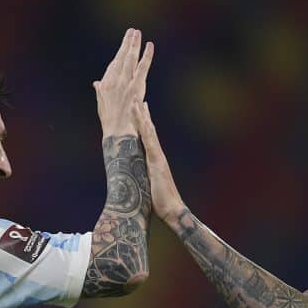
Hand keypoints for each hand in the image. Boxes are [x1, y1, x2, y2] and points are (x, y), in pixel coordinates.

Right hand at [94, 28, 153, 136]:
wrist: (117, 132)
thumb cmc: (111, 122)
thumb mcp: (102, 104)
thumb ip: (100, 91)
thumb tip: (96, 83)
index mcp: (106, 85)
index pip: (114, 65)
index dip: (119, 53)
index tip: (124, 44)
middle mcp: (114, 81)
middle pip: (121, 58)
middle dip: (127, 43)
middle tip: (132, 31)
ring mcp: (124, 83)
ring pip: (130, 59)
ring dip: (134, 44)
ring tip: (137, 33)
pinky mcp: (135, 86)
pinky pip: (142, 67)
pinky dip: (147, 56)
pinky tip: (149, 45)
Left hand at [133, 101, 186, 222]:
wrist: (173, 210)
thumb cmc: (161, 202)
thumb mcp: (151, 186)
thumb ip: (148, 177)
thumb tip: (143, 175)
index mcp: (154, 159)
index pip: (148, 137)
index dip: (143, 123)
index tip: (139, 109)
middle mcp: (157, 154)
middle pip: (148, 129)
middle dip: (142, 113)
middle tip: (136, 97)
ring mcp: (157, 156)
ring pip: (148, 130)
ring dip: (141, 115)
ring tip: (135, 99)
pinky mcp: (156, 160)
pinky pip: (147, 139)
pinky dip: (142, 127)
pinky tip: (138, 118)